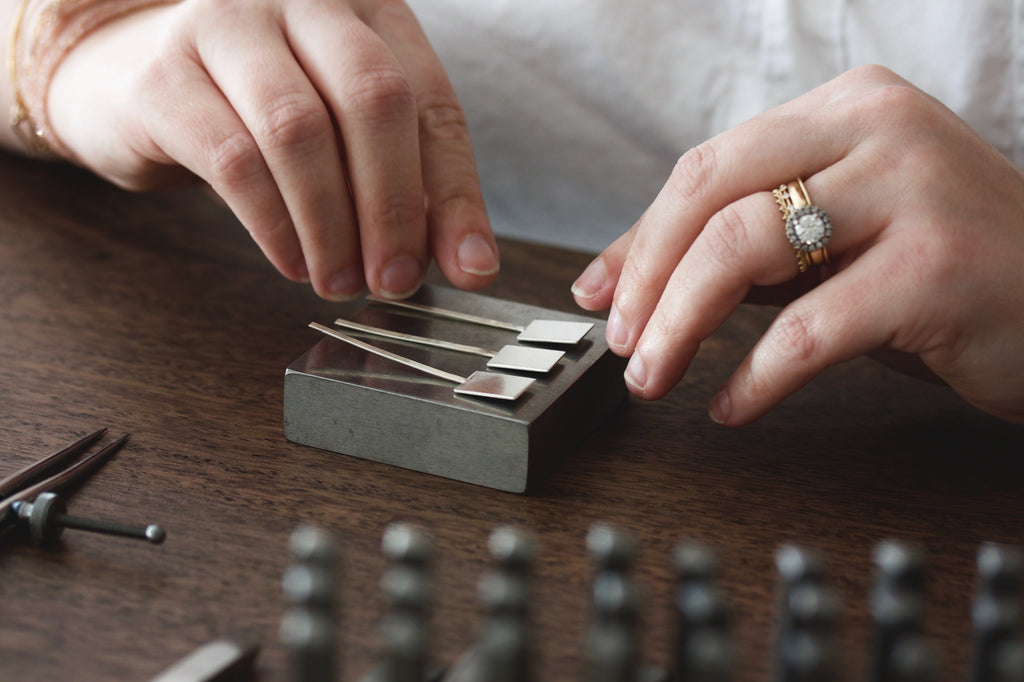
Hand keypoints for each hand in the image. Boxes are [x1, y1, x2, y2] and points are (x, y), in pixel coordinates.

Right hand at [46, 0, 498, 299]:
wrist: (132, 77)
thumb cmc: (261, 110)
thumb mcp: (348, 137)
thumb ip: (413, 189)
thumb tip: (471, 266)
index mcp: (368, 9)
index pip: (432, 102)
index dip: (455, 194)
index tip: (468, 268)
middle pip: (374, 99)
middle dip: (392, 208)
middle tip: (393, 281)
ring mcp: (227, 24)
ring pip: (300, 131)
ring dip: (330, 226)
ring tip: (339, 281)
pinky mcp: (164, 73)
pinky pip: (232, 159)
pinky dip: (273, 226)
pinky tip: (292, 261)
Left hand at [571, 65, 1023, 425]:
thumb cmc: (944, 268)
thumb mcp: (837, 235)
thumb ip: (745, 241)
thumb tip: (622, 276)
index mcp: (847, 107)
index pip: (708, 167)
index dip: (639, 238)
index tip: (600, 294)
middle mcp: (879, 129)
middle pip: (711, 198)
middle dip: (646, 280)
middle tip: (622, 344)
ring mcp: (914, 191)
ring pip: (743, 251)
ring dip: (680, 326)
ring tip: (656, 376)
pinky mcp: (938, 266)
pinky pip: (809, 329)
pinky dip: (755, 377)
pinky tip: (733, 406)